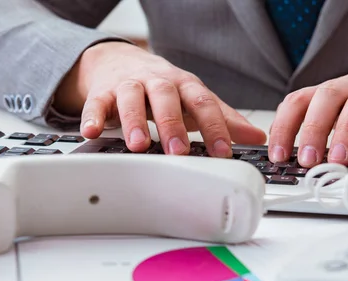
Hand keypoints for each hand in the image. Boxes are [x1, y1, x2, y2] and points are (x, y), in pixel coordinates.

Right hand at [54, 42, 265, 156]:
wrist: (121, 61)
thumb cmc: (163, 87)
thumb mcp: (194, 99)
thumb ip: (222, 118)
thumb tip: (256, 137)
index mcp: (184, 86)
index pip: (203, 104)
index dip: (214, 127)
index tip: (223, 152)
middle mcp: (157, 83)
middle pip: (166, 98)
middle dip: (172, 125)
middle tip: (178, 151)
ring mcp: (129, 86)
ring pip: (131, 98)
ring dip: (134, 121)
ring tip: (138, 145)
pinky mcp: (102, 92)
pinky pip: (96, 103)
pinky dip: (92, 116)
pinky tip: (91, 131)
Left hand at [268, 57, 347, 166]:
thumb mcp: (341, 108)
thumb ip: (317, 126)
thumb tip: (288, 159)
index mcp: (332, 91)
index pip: (298, 101)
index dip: (284, 127)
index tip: (277, 156)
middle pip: (327, 98)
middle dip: (313, 130)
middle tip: (307, 161)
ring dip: (346, 132)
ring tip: (339, 160)